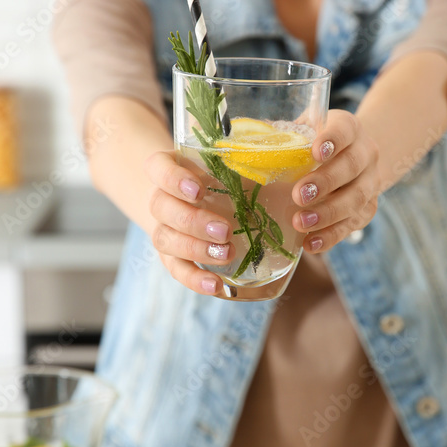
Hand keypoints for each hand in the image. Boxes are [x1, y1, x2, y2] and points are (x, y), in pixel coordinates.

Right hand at [144, 151, 234, 295]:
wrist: (197, 200)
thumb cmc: (219, 176)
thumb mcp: (230, 163)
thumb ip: (247, 162)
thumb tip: (287, 168)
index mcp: (170, 167)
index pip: (158, 168)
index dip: (174, 179)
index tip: (199, 190)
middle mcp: (161, 198)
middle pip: (161, 207)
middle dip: (193, 221)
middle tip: (224, 230)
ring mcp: (163, 228)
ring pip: (165, 238)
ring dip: (195, 249)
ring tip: (226, 253)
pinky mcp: (171, 256)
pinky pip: (176, 269)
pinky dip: (194, 279)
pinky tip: (215, 284)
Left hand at [291, 110, 378, 252]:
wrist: (355, 158)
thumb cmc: (318, 144)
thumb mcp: (305, 132)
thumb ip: (284, 137)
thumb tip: (245, 145)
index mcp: (349, 128)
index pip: (344, 130)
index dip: (332, 140)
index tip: (316, 152)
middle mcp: (366, 153)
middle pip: (351, 166)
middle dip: (325, 182)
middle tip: (299, 195)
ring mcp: (370, 182)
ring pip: (356, 199)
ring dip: (327, 213)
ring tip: (300, 223)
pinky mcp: (368, 209)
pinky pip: (352, 224)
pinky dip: (331, 235)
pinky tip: (311, 243)